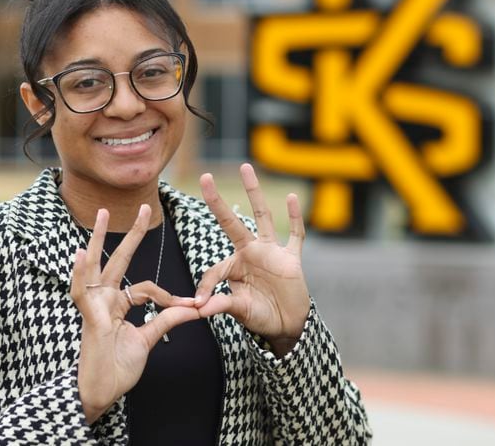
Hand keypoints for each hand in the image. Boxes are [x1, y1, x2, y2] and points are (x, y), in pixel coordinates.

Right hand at [70, 205, 199, 423]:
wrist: (100, 393)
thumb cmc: (118, 367)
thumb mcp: (148, 339)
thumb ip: (166, 320)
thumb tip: (192, 307)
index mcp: (117, 304)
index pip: (145, 287)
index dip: (168, 296)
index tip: (188, 307)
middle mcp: (104, 300)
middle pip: (118, 260)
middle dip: (130, 234)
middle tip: (142, 207)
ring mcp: (93, 306)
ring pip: (95, 266)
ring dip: (97, 240)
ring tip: (101, 214)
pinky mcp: (88, 317)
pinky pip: (81, 292)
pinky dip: (80, 272)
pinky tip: (81, 253)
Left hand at [196, 163, 310, 357]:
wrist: (287, 326)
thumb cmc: (260, 316)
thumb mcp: (239, 310)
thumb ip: (221, 304)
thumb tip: (198, 308)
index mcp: (234, 266)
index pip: (215, 269)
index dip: (206, 286)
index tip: (199, 304)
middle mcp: (251, 252)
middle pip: (232, 222)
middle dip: (217, 202)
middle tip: (205, 177)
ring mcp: (272, 252)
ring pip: (262, 216)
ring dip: (254, 192)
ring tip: (245, 167)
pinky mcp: (291, 259)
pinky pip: (295, 235)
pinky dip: (295, 218)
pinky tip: (291, 197)